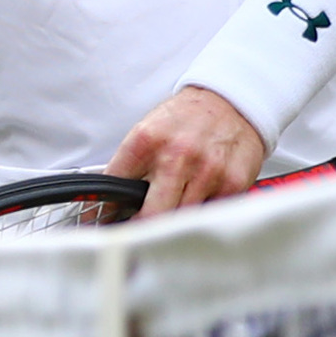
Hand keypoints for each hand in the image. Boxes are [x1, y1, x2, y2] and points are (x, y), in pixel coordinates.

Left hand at [104, 85, 265, 216]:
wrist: (230, 102)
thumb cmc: (186, 119)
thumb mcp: (149, 130)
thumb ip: (132, 164)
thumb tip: (111, 199)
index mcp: (146, 140)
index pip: (116, 184)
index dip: (106, 208)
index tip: (104, 221)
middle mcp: (176, 156)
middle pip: (151, 214)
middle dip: (140, 229)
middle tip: (135, 234)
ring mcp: (206, 172)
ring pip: (181, 220)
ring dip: (171, 225)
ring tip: (166, 220)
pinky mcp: (232, 183)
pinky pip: (209, 214)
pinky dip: (199, 216)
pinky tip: (195, 206)